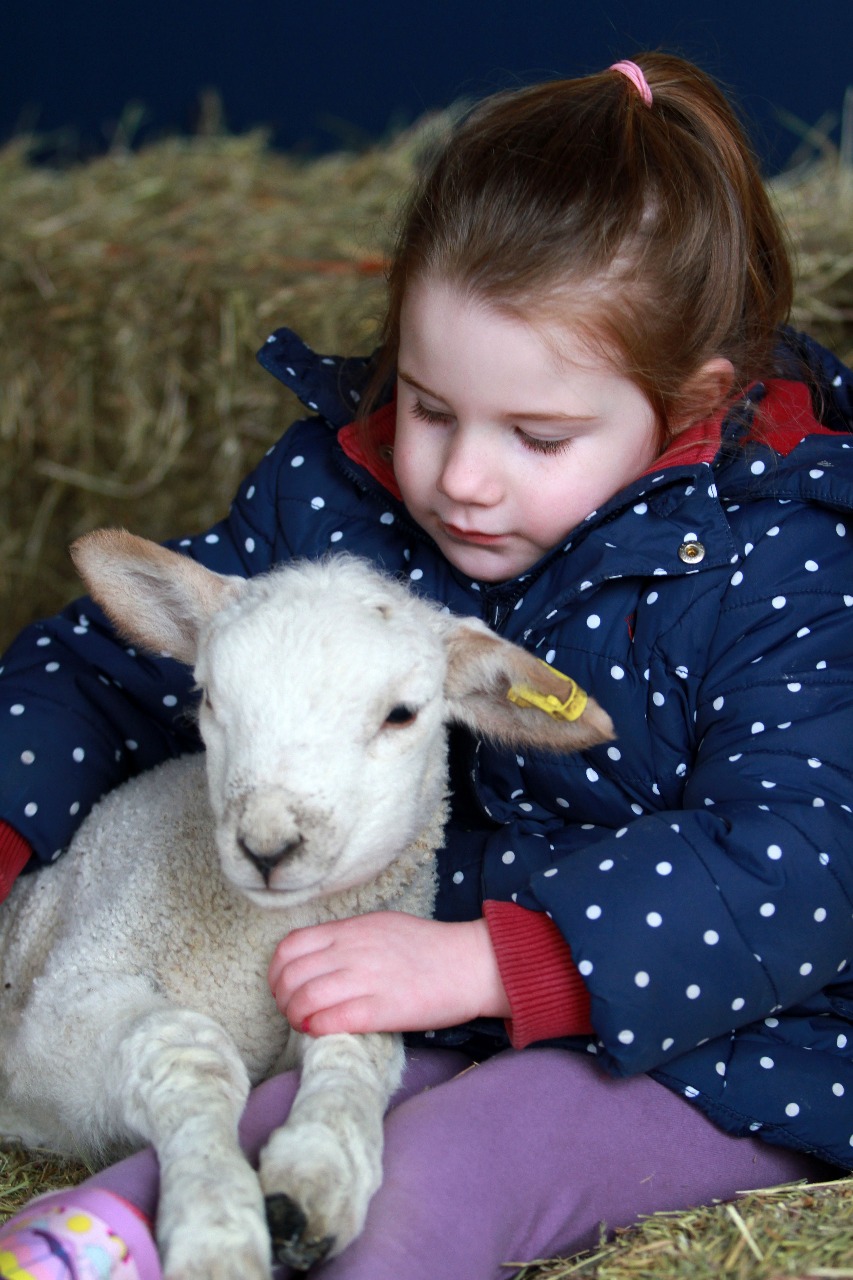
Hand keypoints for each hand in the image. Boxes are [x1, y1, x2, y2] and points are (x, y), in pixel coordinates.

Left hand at [267, 912, 510, 1036]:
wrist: (469, 962)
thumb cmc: (427, 947)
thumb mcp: (380, 926)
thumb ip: (346, 938)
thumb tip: (316, 958)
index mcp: (350, 930)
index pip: (290, 947)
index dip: (276, 972)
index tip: (282, 986)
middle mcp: (352, 951)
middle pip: (291, 975)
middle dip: (281, 999)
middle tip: (292, 1010)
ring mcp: (366, 979)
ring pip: (305, 998)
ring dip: (295, 1017)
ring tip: (304, 1024)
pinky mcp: (382, 1009)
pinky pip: (332, 1020)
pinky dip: (316, 1028)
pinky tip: (319, 1031)